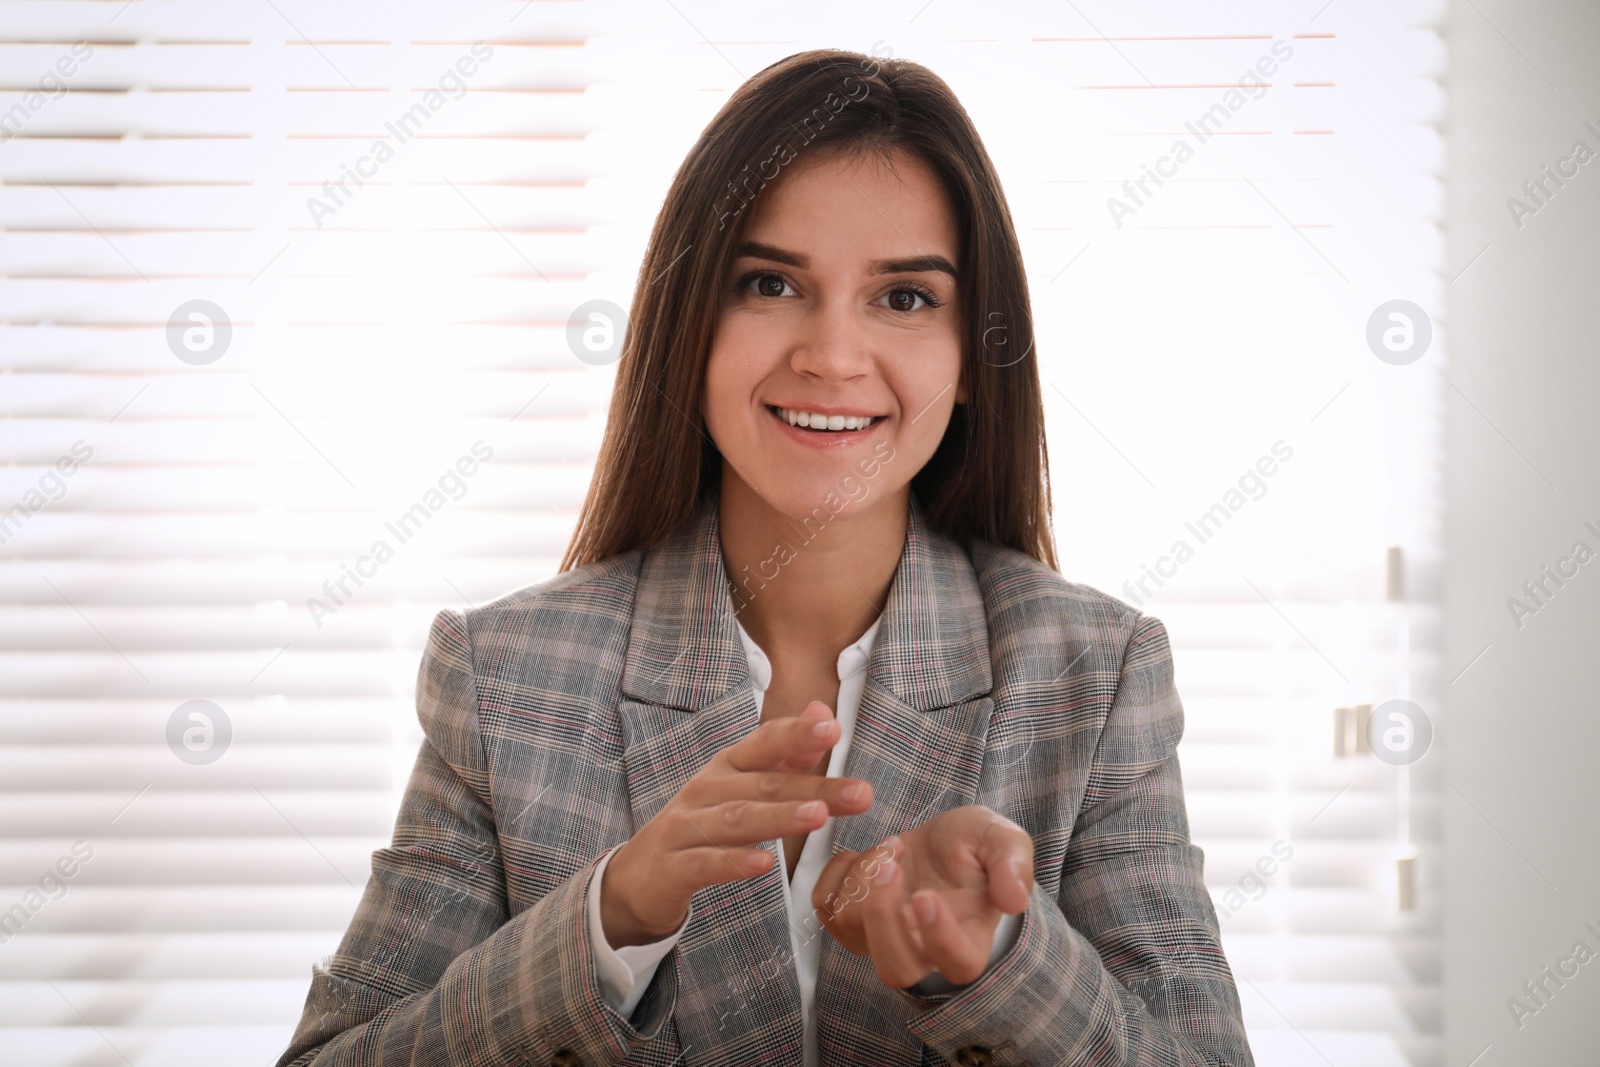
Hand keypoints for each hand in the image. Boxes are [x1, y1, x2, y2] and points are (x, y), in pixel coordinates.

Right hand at [601, 701, 873, 946]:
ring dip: (779, 817)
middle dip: (813, 787)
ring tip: (818, 816)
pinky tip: (765, 864)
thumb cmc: (701, 823)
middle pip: (763, 785)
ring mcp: (686, 827)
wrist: (639, 875)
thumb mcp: (741, 785)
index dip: (797, 734)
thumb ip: (785, 755)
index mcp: (727, 767)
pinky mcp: (673, 867)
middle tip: (859, 793)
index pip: (765, 744)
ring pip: (736, 820)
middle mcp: (706, 789)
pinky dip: (735, 862)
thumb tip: (823, 711)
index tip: (834, 728)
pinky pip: (706, 863)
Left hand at [811, 805, 1033, 988]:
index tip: (927, 894)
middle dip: (884, 916)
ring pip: (854, 931)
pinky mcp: (853, 920)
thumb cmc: (975, 846)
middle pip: (896, 969)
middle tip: (891, 864)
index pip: (957, 965)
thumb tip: (1015, 899)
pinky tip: (866, 855)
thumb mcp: (1002, 839)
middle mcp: (924, 952)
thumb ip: (1013, 864)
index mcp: (971, 939)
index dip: (939, 938)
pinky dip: (838, 872)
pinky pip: (825, 907)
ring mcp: (883, 940)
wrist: (941, 840)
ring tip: (893, 846)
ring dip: (865, 878)